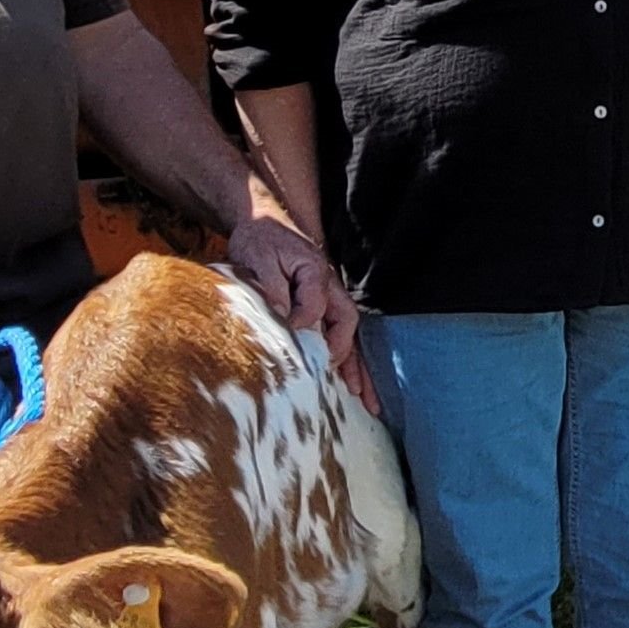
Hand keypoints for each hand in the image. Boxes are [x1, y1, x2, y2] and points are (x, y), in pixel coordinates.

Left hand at [224, 214, 375, 408]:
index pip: (317, 306)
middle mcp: (330, 289)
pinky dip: (348, 365)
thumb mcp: (259, 258)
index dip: (303, 326)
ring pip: (348, 340)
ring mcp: (329, 301)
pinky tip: (354, 388)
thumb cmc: (260, 240)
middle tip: (351, 391)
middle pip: (346, 328)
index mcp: (316, 272)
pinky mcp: (322, 310)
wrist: (262, 224)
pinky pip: (339, 341)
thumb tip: (284, 321)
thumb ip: (273, 288)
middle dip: (349, 361)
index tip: (287, 341)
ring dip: (358, 371)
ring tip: (369, 403)